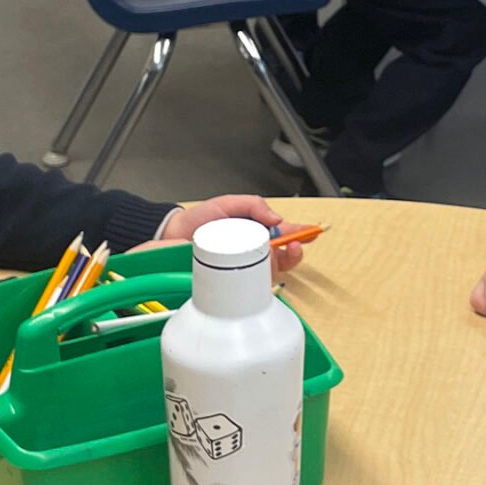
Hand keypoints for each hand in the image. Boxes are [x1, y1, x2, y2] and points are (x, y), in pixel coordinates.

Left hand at [151, 196, 304, 274]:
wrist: (173, 235)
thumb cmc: (199, 220)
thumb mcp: (228, 203)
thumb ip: (253, 204)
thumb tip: (275, 218)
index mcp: (257, 230)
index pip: (286, 233)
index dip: (302, 234)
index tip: (311, 232)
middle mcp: (254, 250)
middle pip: (285, 255)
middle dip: (294, 250)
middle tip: (293, 243)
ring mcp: (245, 266)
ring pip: (273, 270)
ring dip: (279, 261)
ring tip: (274, 251)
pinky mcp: (234, 279)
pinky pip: (253, 281)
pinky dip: (259, 276)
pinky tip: (256, 267)